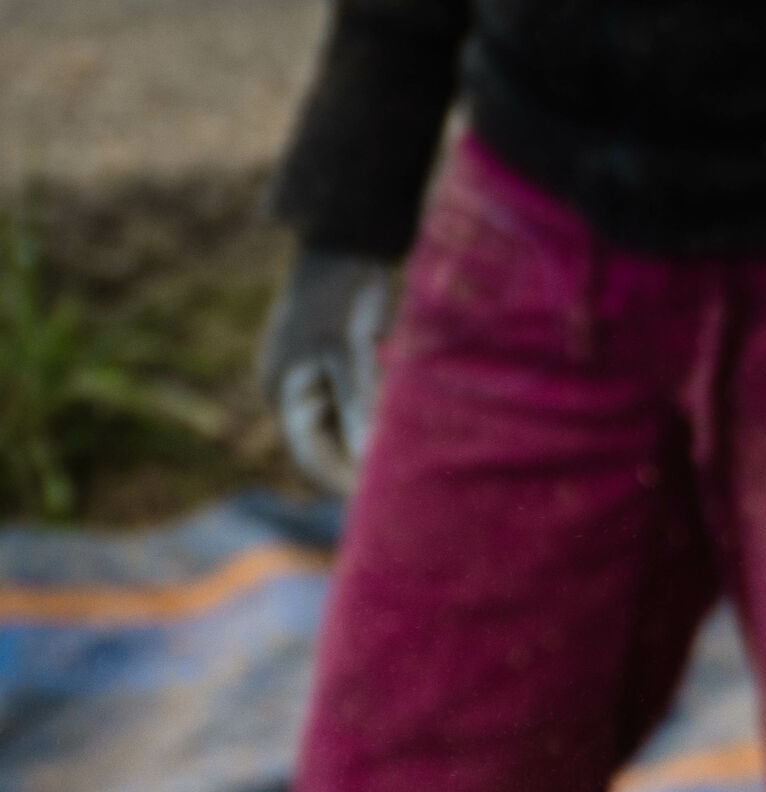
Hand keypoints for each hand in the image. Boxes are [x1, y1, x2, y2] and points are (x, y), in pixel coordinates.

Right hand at [256, 249, 390, 494]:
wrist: (344, 239)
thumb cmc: (342, 294)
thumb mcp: (350, 350)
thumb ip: (357, 402)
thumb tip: (367, 457)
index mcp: (282, 390)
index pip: (310, 457)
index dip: (343, 484)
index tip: (380, 508)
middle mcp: (290, 388)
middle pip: (326, 445)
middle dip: (360, 467)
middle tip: (406, 492)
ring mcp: (309, 374)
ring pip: (343, 425)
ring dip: (371, 444)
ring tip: (413, 467)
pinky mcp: (333, 361)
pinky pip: (353, 403)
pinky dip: (376, 417)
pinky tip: (408, 429)